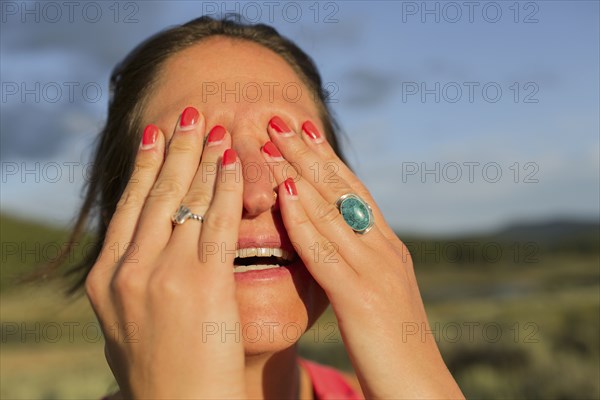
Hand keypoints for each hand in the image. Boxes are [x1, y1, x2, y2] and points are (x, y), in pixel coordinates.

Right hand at [85, 107, 245, 398]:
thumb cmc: (162, 371)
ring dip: (203, 158)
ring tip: (216, 128)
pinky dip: (227, 188)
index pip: (130, 205)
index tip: (156, 133)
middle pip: (156, 193)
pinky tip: (236, 163)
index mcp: (108, 278)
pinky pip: (218, 223)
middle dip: (175, 148)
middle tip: (189, 113)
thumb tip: (136, 247)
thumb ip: (132, 280)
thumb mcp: (129, 321)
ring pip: (186, 200)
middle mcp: (129, 270)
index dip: (144, 164)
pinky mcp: (203, 286)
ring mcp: (163, 276)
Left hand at [262, 117, 463, 398]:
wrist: (421, 391)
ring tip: (272, 138)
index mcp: (386, 248)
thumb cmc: (392, 349)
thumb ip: (355, 265)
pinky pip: (327, 251)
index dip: (325, 159)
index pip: (352, 192)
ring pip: (333, 209)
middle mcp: (384, 249)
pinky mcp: (362, 297)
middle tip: (279, 118)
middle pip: (341, 189)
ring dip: (299, 170)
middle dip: (308, 151)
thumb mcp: (374, 295)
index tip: (300, 130)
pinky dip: (304, 219)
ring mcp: (376, 269)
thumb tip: (329, 242)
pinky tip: (283, 193)